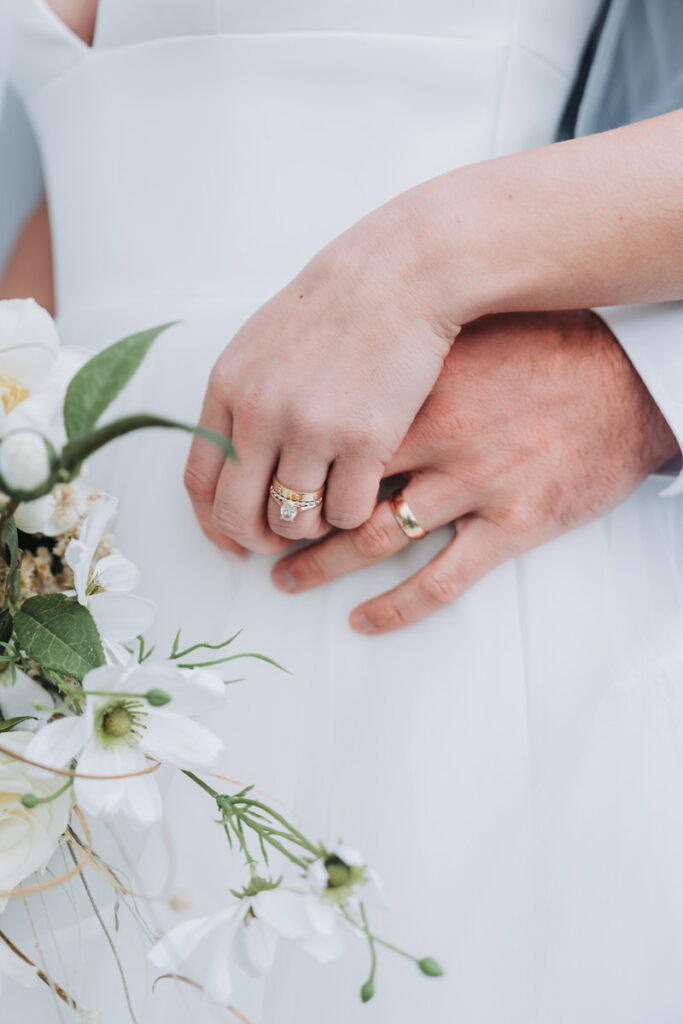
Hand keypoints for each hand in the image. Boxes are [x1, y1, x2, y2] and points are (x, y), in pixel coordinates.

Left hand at [183, 199, 457, 553]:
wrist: (400, 275)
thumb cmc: (336, 307)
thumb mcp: (262, 343)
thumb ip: (241, 400)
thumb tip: (231, 462)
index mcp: (229, 387)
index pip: (199, 479)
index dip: (212, 522)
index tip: (231, 540)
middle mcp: (261, 413)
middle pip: (237, 513)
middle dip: (256, 539)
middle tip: (279, 540)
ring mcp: (312, 428)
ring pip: (293, 521)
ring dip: (308, 527)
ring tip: (325, 508)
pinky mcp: (365, 441)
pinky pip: (346, 513)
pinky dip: (351, 516)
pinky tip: (361, 493)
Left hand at [270, 311, 678, 632]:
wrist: (627, 379)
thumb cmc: (545, 351)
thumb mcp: (466, 341)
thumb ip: (406, 361)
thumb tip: (340, 368)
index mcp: (420, 391)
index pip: (330, 436)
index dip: (286, 462)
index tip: (257, 478)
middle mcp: (439, 439)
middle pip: (340, 490)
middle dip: (287, 520)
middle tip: (252, 539)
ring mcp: (476, 485)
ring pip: (377, 537)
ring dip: (323, 565)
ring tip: (286, 580)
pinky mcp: (514, 523)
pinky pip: (442, 580)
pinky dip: (396, 607)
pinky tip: (363, 621)